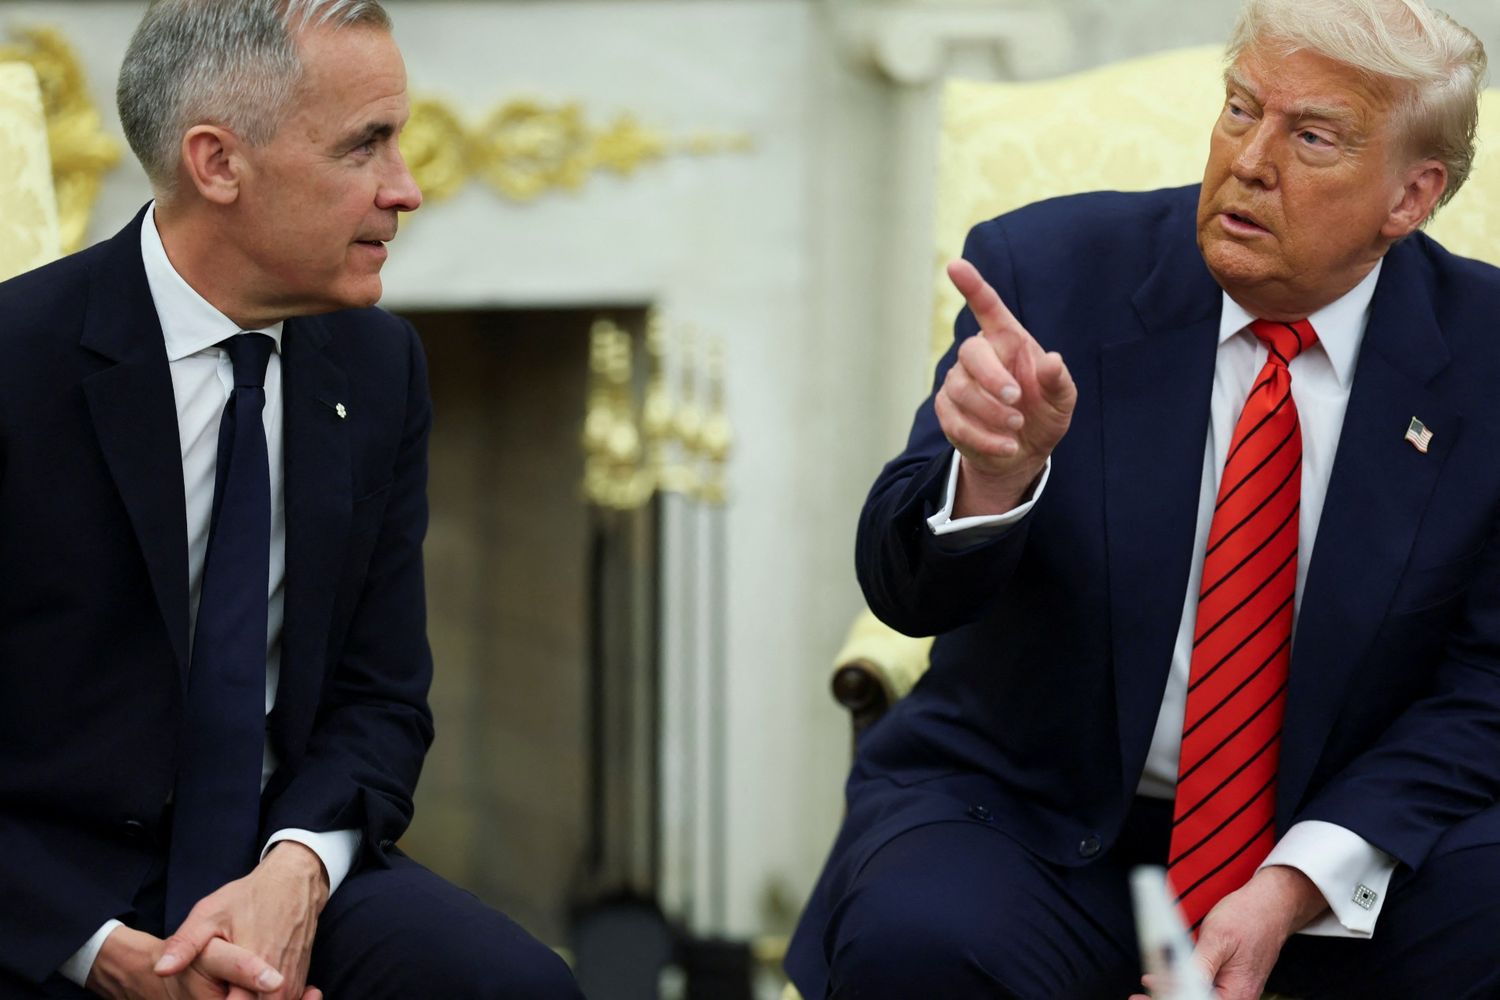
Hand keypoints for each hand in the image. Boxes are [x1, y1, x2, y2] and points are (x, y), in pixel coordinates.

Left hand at [153, 842, 329, 999]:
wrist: (296, 882)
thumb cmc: (250, 896)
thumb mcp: (210, 914)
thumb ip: (185, 945)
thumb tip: (160, 970)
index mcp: (254, 968)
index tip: (210, 990)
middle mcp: (278, 982)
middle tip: (222, 987)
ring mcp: (291, 983)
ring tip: (231, 987)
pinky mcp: (298, 980)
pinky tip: (252, 990)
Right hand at [935, 259, 1075, 516]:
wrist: (1021, 453)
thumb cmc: (1043, 415)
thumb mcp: (1062, 401)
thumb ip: (1058, 381)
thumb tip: (1053, 360)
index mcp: (1008, 341)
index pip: (988, 307)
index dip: (972, 286)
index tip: (955, 265)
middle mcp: (979, 355)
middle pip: (971, 352)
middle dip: (993, 378)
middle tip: (1017, 401)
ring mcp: (958, 382)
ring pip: (961, 390)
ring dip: (991, 414)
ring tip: (1016, 429)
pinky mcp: (947, 410)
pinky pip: (956, 421)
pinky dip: (983, 438)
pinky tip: (1006, 446)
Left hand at [1131, 866, 1326, 999]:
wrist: (1271, 905)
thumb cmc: (1249, 917)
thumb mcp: (1218, 937)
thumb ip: (1199, 964)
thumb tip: (1177, 984)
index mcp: (1238, 992)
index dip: (1173, 999)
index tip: (1145, 998)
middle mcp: (1237, 996)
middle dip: (1169, 997)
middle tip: (1139, 996)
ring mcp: (1233, 990)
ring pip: (1198, 997)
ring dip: (1173, 992)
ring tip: (1148, 988)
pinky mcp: (1227, 982)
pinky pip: (1203, 989)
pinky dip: (1182, 985)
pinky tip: (1163, 981)